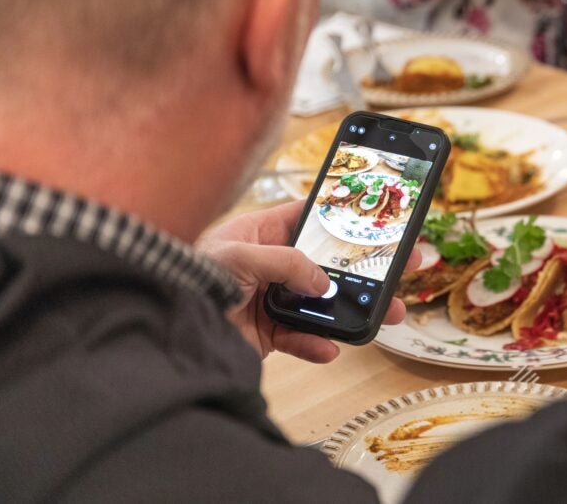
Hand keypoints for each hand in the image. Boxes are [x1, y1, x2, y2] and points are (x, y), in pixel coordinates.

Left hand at [197, 201, 410, 362]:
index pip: (312, 218)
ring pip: (324, 304)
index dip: (345, 218)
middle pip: (329, 263)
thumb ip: (286, 263)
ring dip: (354, 310)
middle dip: (366, 268)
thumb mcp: (239, 255)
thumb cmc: (187, 275)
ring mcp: (272, 300)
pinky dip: (317, 345)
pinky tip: (330, 348)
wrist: (163, 330)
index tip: (378, 220)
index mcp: (262, 233)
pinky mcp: (268, 334)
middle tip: (403, 265)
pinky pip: (302, 338)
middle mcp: (271, 265)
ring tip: (387, 314)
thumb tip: (322, 282)